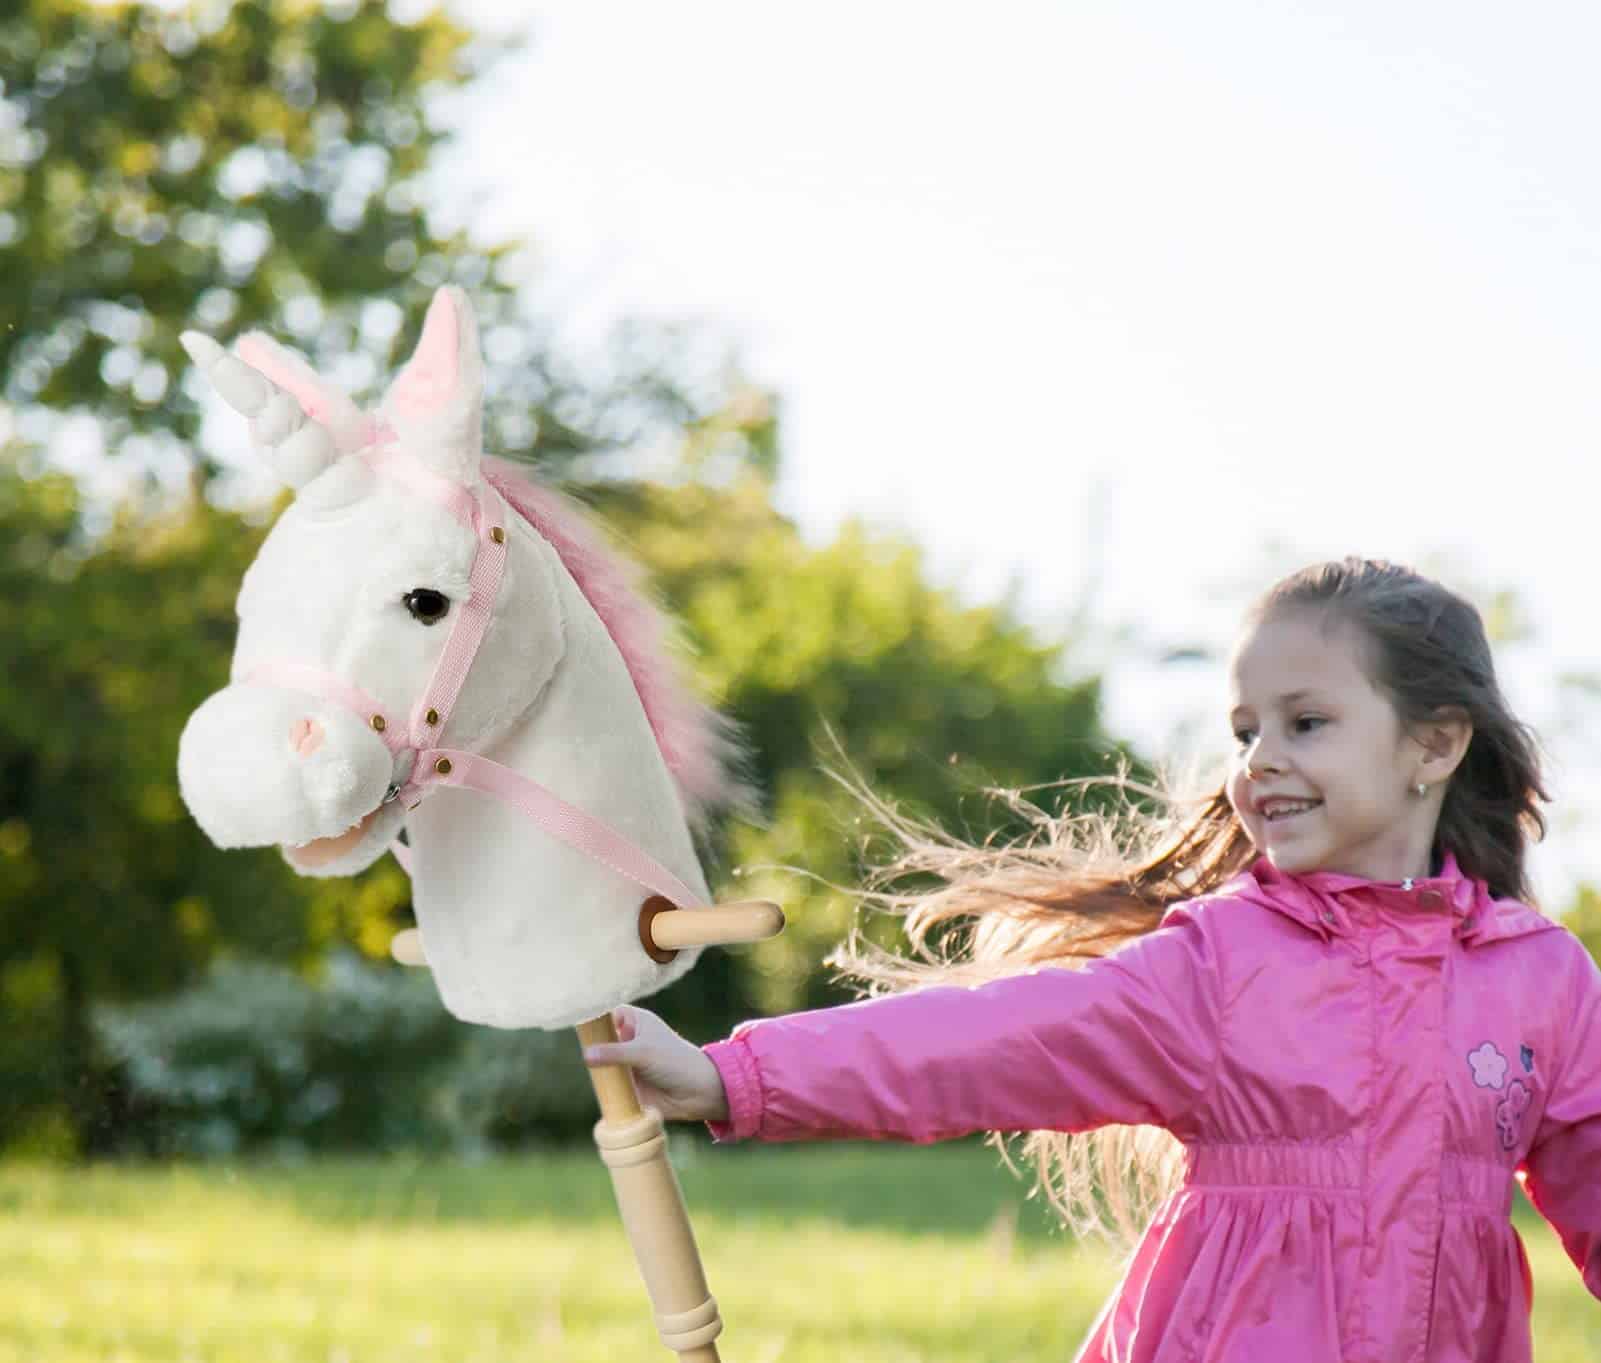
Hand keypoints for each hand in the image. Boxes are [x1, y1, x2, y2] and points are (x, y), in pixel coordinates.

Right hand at [582, 1004, 730, 1123]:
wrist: (698, 1092)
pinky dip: (599, 1085)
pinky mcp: (625, 1083)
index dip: (590, 1014)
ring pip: (599, 1061)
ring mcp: (624, 1061)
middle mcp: (626, 1038)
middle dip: (587, 1043)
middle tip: (576, 1049)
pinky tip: (591, 1087)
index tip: (570, 1015)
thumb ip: (615, 1053)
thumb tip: (586, 1056)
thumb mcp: (644, 1052)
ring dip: (592, 1067)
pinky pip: (605, 1082)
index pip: (605, 1011)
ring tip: (587, 1069)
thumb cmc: (676, 1061)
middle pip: (598, 1037)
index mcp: (634, 1020)